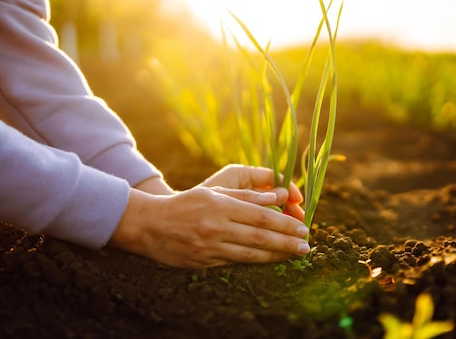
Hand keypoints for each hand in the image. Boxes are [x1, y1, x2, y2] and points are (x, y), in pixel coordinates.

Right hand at [109, 165, 309, 267]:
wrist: (150, 224)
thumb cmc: (187, 203)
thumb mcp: (215, 191)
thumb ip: (247, 195)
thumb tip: (277, 194)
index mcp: (222, 206)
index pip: (262, 216)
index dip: (285, 223)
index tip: (302, 228)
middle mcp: (218, 228)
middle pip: (261, 237)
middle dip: (287, 242)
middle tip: (306, 246)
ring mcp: (210, 248)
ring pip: (251, 254)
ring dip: (276, 255)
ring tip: (293, 255)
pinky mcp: (204, 263)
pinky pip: (235, 263)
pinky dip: (254, 261)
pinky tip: (268, 260)